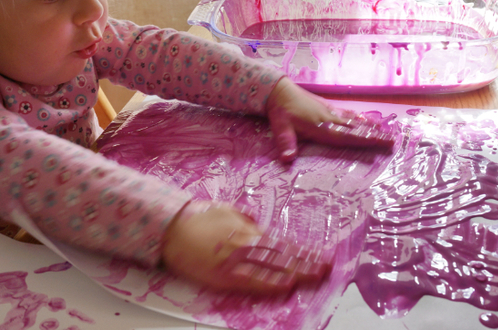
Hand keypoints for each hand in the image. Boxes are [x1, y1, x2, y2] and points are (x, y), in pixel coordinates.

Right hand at [161, 202, 330, 294]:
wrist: (170, 228)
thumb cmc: (196, 218)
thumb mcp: (225, 210)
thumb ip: (244, 217)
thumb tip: (258, 222)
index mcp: (247, 229)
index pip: (282, 243)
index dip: (304, 251)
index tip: (321, 256)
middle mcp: (246, 243)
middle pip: (283, 256)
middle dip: (307, 263)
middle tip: (327, 269)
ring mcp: (236, 260)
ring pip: (272, 267)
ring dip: (296, 273)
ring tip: (315, 277)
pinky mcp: (223, 274)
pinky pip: (252, 281)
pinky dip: (270, 283)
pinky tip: (285, 285)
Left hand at [266, 77, 393, 161]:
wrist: (278, 89)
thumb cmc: (279, 111)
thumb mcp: (280, 127)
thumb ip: (286, 143)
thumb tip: (288, 159)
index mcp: (321, 126)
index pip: (347, 136)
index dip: (364, 140)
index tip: (381, 143)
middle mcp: (330, 118)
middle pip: (356, 129)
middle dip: (375, 136)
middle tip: (394, 142)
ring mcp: (330, 111)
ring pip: (355, 121)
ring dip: (372, 127)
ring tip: (389, 132)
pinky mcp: (328, 107)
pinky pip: (348, 114)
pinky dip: (361, 118)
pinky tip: (369, 120)